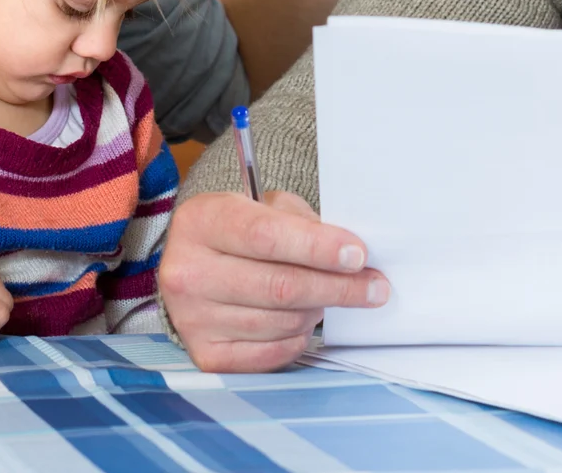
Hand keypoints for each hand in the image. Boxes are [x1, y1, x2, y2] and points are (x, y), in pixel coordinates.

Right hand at [160, 190, 389, 372]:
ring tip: (326, 295)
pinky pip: (273, 352)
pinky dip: (298, 337)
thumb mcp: (264, 207)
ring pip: (282, 321)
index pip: (266, 236)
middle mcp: (187, 272)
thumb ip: (303, 224)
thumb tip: (351, 257)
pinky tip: (302, 318)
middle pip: (280, 286)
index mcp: (201, 222)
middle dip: (337, 287)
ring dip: (317, 309)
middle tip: (374, 286)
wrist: (193, 266)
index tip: (357, 255)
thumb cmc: (238, 232)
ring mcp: (192, 318)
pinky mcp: (206, 355)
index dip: (318, 248)